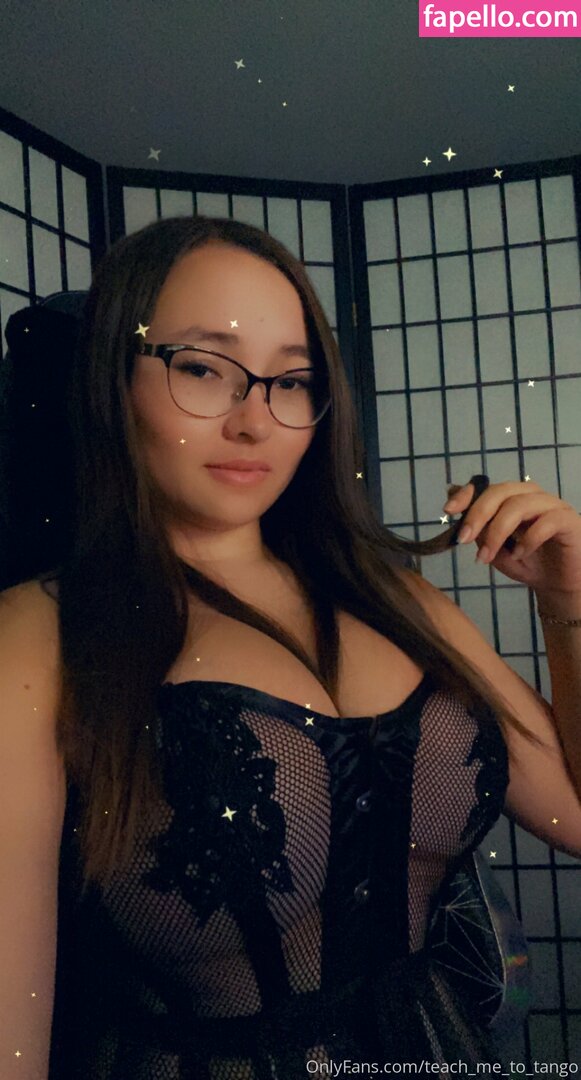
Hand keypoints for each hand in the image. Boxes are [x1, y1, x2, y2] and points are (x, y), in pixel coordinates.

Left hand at [444, 479, 580, 597]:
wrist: (556, 584)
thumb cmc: (525, 562)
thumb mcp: (493, 548)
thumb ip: (477, 527)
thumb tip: (451, 499)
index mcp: (512, 497)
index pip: (487, 486)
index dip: (467, 495)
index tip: (448, 510)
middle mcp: (531, 495)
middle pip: (501, 492)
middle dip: (478, 515)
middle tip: (464, 540)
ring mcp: (552, 505)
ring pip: (520, 505)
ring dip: (498, 531)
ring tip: (487, 557)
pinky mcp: (569, 519)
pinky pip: (547, 521)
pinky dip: (528, 539)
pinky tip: (519, 555)